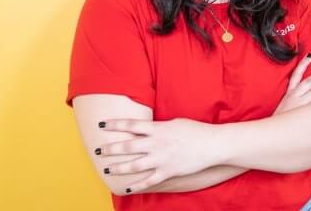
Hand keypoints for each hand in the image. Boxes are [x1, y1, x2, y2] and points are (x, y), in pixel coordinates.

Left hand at [97, 118, 217, 191]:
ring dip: (118, 167)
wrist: (212, 145)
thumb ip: (158, 126)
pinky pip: (149, 181)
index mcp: (158, 129)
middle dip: (111, 148)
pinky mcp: (168, 171)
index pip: (131, 125)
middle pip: (128, 146)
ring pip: (134, 165)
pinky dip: (137, 185)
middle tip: (98, 150)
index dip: (114, 124)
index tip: (101, 124)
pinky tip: (126, 188)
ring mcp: (162, 159)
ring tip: (106, 169)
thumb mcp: (174, 122)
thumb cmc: (195, 130)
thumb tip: (145, 127)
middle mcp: (156, 144)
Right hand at [274, 53, 310, 114]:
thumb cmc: (280, 120)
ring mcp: (300, 105)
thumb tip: (303, 91)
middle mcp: (294, 96)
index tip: (310, 54)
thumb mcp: (284, 104)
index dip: (303, 64)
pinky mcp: (304, 114)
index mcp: (289, 93)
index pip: (296, 74)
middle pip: (310, 81)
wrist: (272, 133)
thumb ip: (293, 97)